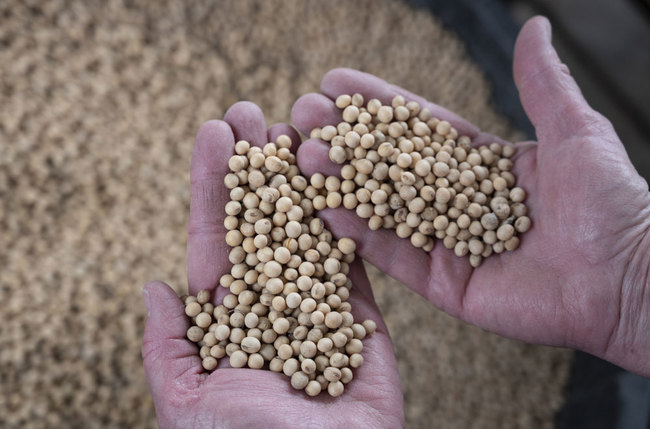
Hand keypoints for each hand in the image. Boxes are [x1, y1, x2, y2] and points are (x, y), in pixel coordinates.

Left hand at [141, 103, 402, 427]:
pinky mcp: (364, 322)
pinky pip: (355, 265)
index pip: (217, 241)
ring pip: (309, 232)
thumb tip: (156, 289)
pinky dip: (347, 221)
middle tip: (254, 112)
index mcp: (228, 322)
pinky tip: (337, 174)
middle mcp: (272, 307)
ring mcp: (319, 310)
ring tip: (296, 125)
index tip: (214, 133)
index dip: (215, 187)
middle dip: (257, 168)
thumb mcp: (187, 403)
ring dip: (301, 180)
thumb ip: (168, 348)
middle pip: (262, 224)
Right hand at [291, 16, 649, 375]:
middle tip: (302, 117)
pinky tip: (323, 208)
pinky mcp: (444, 285)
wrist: (629, 280)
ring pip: (383, 209)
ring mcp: (448, 244)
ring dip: (340, 183)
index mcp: (483, 166)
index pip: (419, 129)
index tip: (335, 83)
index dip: (377, 106)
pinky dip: (359, 234)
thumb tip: (534, 25)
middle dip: (345, 141)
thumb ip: (541, 83)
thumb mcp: (576, 130)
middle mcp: (458, 203)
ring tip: (299, 156)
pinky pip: (394, 257)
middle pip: (390, 167)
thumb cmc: (611, 201)